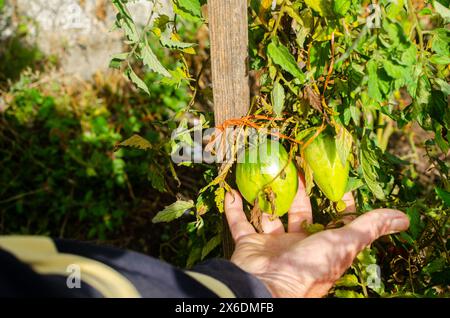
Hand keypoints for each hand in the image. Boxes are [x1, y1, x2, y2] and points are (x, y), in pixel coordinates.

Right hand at [225, 174, 409, 297]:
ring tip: (265, 170)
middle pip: (299, 211)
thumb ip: (370, 227)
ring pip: (269, 213)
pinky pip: (238, 223)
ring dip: (266, 194)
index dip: (337, 199)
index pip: (333, 218)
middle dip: (300, 189)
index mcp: (320, 245)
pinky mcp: (248, 244)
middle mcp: (296, 243)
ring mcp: (271, 244)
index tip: (336, 176)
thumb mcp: (344, 244)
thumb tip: (404, 218)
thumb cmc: (308, 266)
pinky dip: (233, 208)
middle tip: (298, 164)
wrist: (265, 287)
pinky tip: (231, 190)